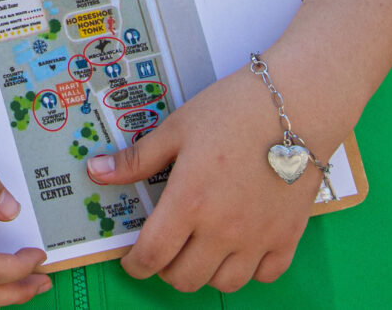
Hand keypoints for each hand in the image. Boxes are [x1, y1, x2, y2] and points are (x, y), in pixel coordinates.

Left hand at [85, 65, 319, 292]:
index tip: (131, 261)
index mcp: (189, 203)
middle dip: (165, 269)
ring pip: (224, 285)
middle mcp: (223, 230)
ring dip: (204, 273)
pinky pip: (266, 276)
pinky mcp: (288, 238)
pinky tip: (238, 248)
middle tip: (164, 249)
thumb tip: (95, 172)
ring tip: (198, 249)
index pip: (153, 255)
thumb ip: (136, 159)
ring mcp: (259, 238)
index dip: (135, 265)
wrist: (296, 107)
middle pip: (185, 279)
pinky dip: (249, 271)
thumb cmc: (231, 112)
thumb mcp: (175, 130)